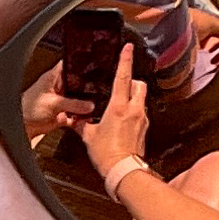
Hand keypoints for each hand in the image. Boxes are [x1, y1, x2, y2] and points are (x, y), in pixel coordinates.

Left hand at [22, 67, 90, 141]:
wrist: (21, 127)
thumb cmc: (27, 109)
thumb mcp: (53, 103)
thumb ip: (73, 104)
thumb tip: (90, 105)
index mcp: (53, 77)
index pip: (69, 64)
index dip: (81, 63)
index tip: (95, 64)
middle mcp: (58, 87)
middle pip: (78, 83)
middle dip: (88, 87)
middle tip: (101, 89)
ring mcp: (61, 101)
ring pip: (79, 100)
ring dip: (86, 104)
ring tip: (97, 105)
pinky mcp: (62, 114)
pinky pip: (76, 115)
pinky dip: (82, 118)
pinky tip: (89, 118)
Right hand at [76, 45, 149, 188]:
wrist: (124, 171)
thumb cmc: (107, 155)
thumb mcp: (89, 136)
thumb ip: (81, 124)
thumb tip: (73, 121)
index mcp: (119, 107)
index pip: (123, 77)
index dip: (125, 60)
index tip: (127, 48)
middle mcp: (134, 110)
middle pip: (139, 84)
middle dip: (132, 81)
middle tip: (122, 84)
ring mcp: (142, 119)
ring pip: (141, 99)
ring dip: (133, 98)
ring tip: (119, 107)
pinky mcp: (145, 129)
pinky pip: (140, 114)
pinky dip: (133, 113)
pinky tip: (122, 122)